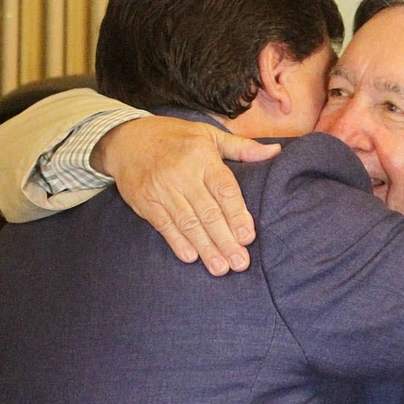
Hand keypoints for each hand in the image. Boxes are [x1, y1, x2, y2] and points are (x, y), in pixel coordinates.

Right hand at [91, 117, 280, 274]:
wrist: (127, 138)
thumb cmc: (176, 138)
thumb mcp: (209, 135)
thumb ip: (242, 148)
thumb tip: (276, 151)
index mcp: (202, 157)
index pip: (223, 189)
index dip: (236, 214)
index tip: (247, 237)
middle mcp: (182, 174)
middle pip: (208, 212)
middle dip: (225, 240)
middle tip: (240, 263)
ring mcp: (162, 189)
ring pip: (188, 223)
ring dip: (205, 248)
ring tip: (220, 268)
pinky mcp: (145, 202)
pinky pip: (164, 225)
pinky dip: (177, 242)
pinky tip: (191, 257)